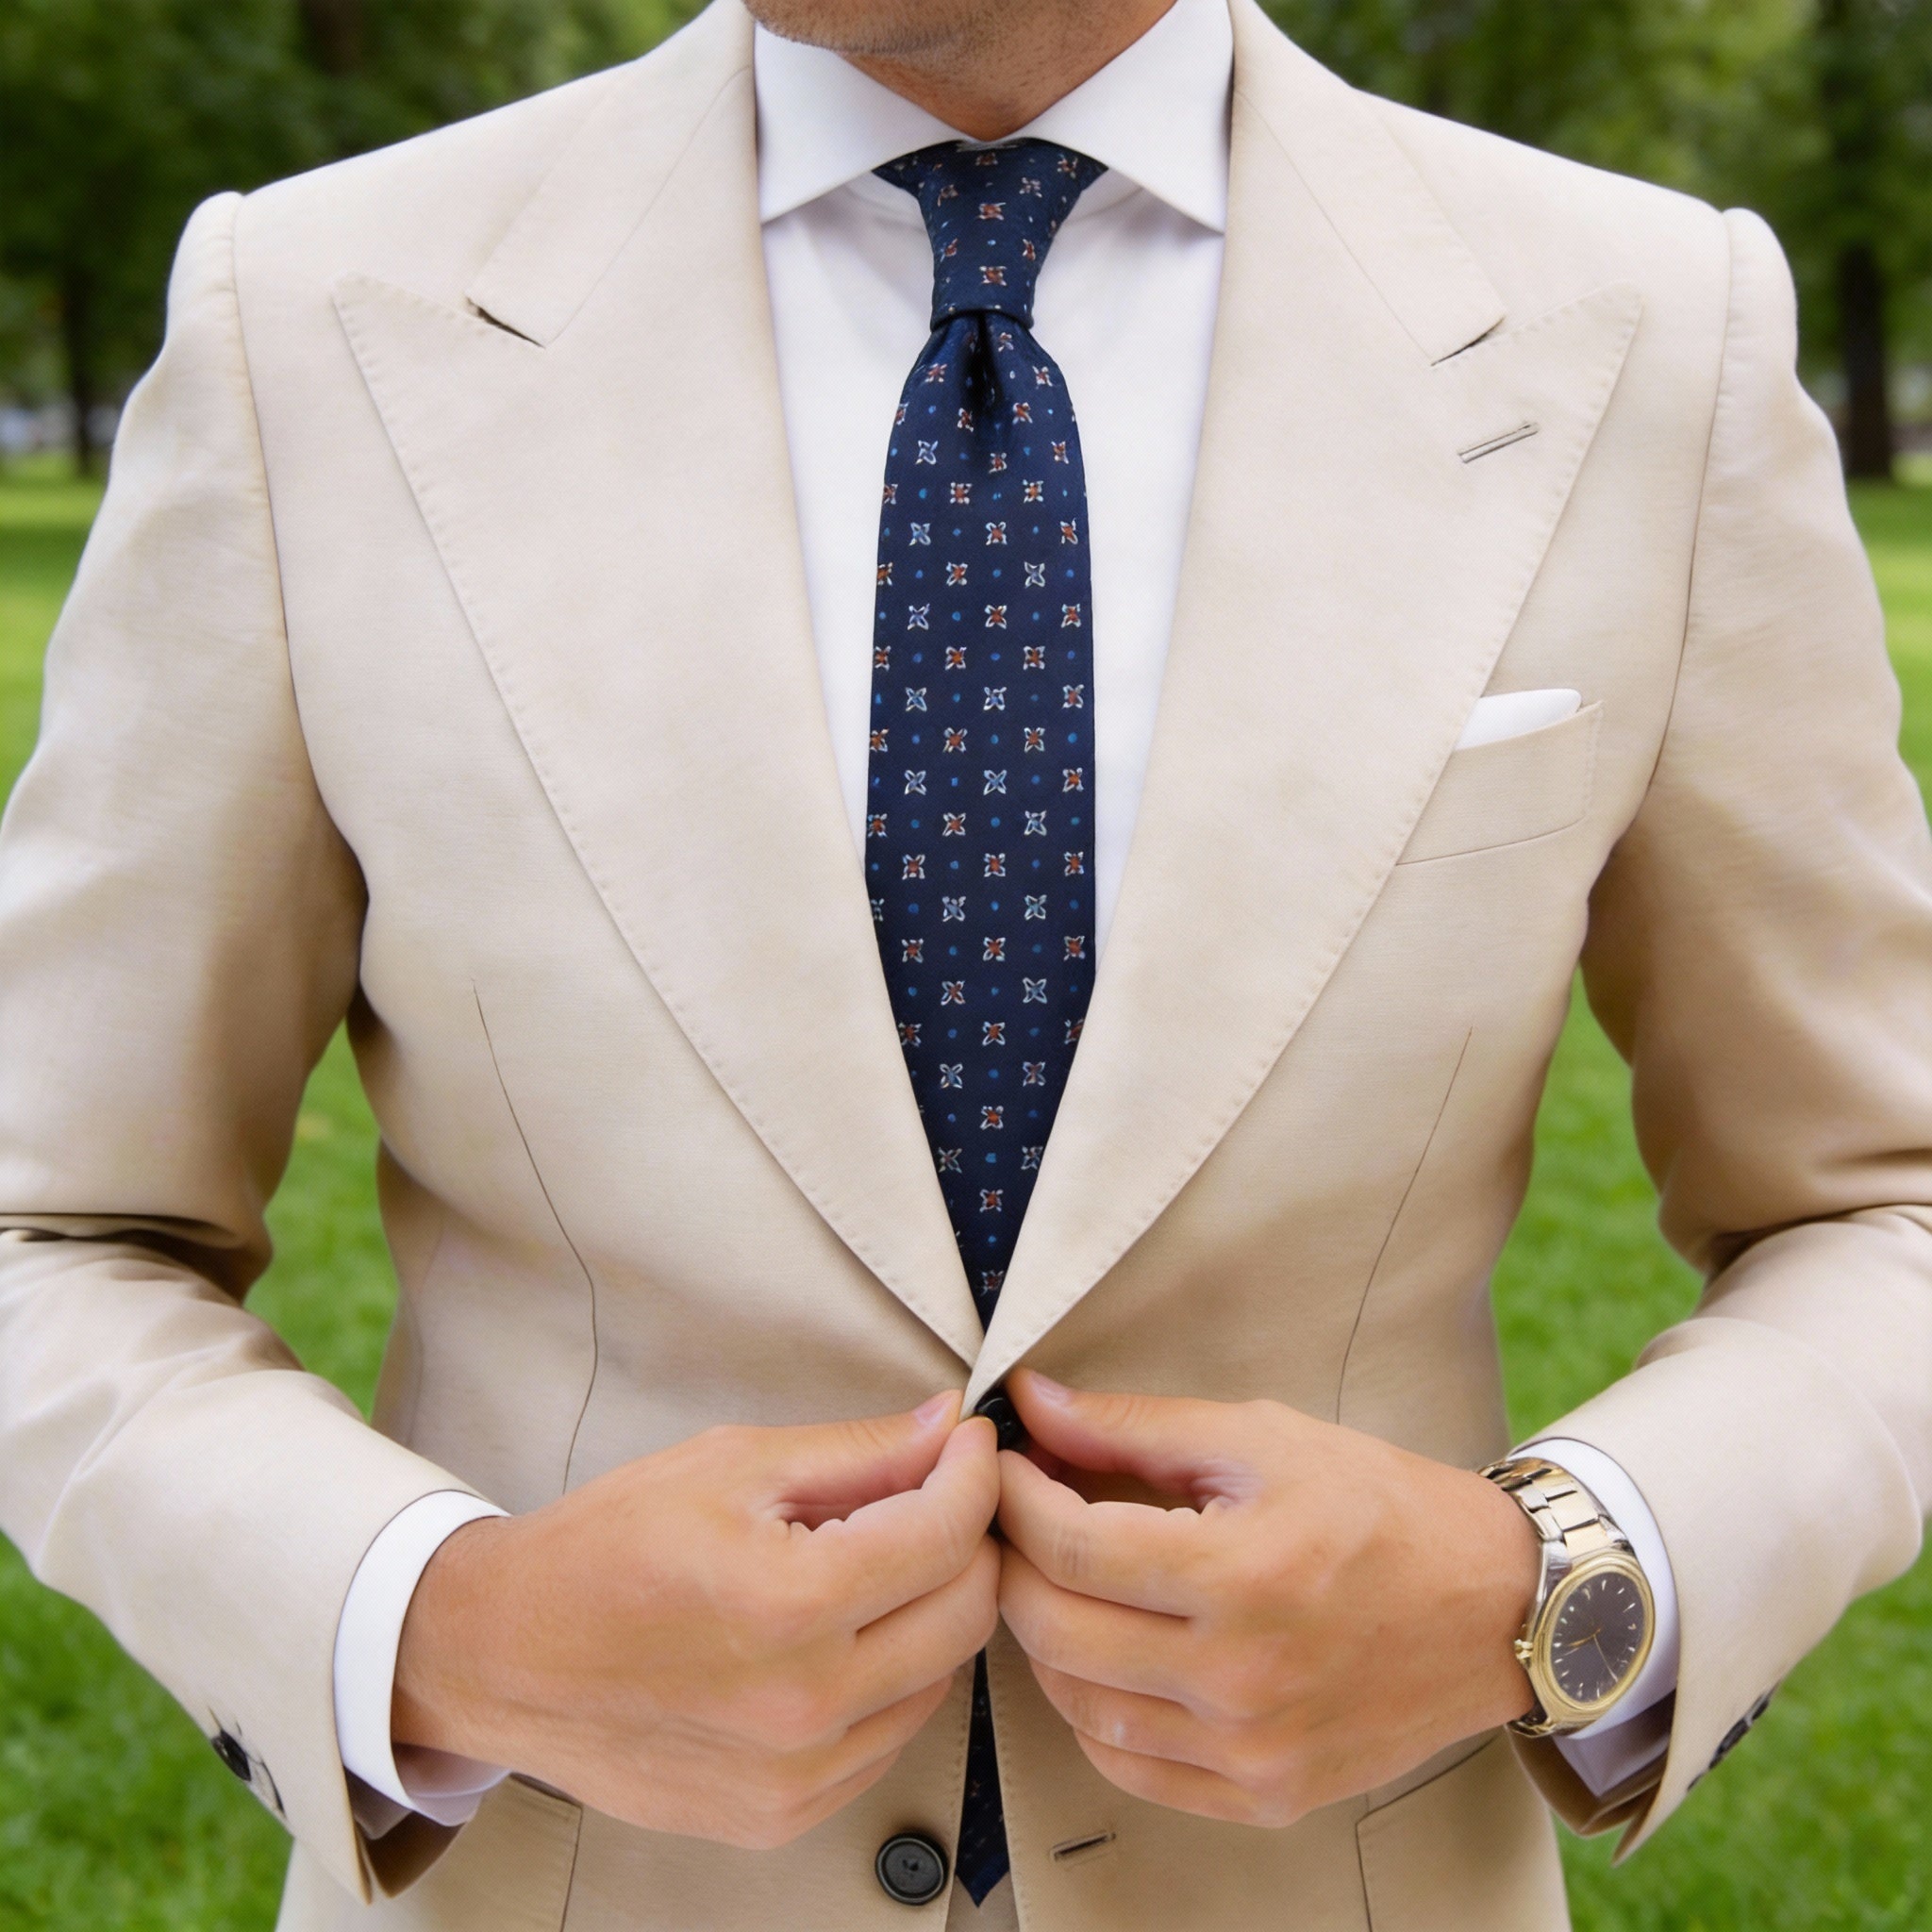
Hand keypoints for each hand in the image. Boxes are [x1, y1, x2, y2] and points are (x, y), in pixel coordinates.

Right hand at [393, 1395, 999, 1847]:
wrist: (505, 1656)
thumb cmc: (604, 1551)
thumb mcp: (731, 1465)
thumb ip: (858, 1452)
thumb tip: (947, 1428)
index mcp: (789, 1604)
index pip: (948, 1533)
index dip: (973, 1473)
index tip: (968, 1445)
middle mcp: (804, 1704)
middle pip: (966, 1613)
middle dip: (967, 1540)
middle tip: (933, 1497)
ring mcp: (796, 1775)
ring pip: (940, 1679)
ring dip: (930, 1612)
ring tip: (871, 1567)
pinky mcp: (783, 1815)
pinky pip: (889, 1737)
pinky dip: (889, 1679)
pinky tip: (838, 1636)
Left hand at [995, 1372, 1538, 1827]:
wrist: (1495, 1607)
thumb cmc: (1380, 1507)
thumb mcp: (1261, 1438)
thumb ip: (1134, 1425)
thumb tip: (1032, 1402)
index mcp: (1244, 1576)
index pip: (1072, 1547)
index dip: (1015, 1498)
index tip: (1004, 1464)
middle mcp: (1243, 1678)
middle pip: (1057, 1631)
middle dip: (1013, 1563)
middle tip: (1015, 1518)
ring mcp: (1253, 1750)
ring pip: (1078, 1707)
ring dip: (1044, 1638)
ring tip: (1056, 1579)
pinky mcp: (1265, 1795)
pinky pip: (1129, 1769)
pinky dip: (1092, 1712)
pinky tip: (1102, 1655)